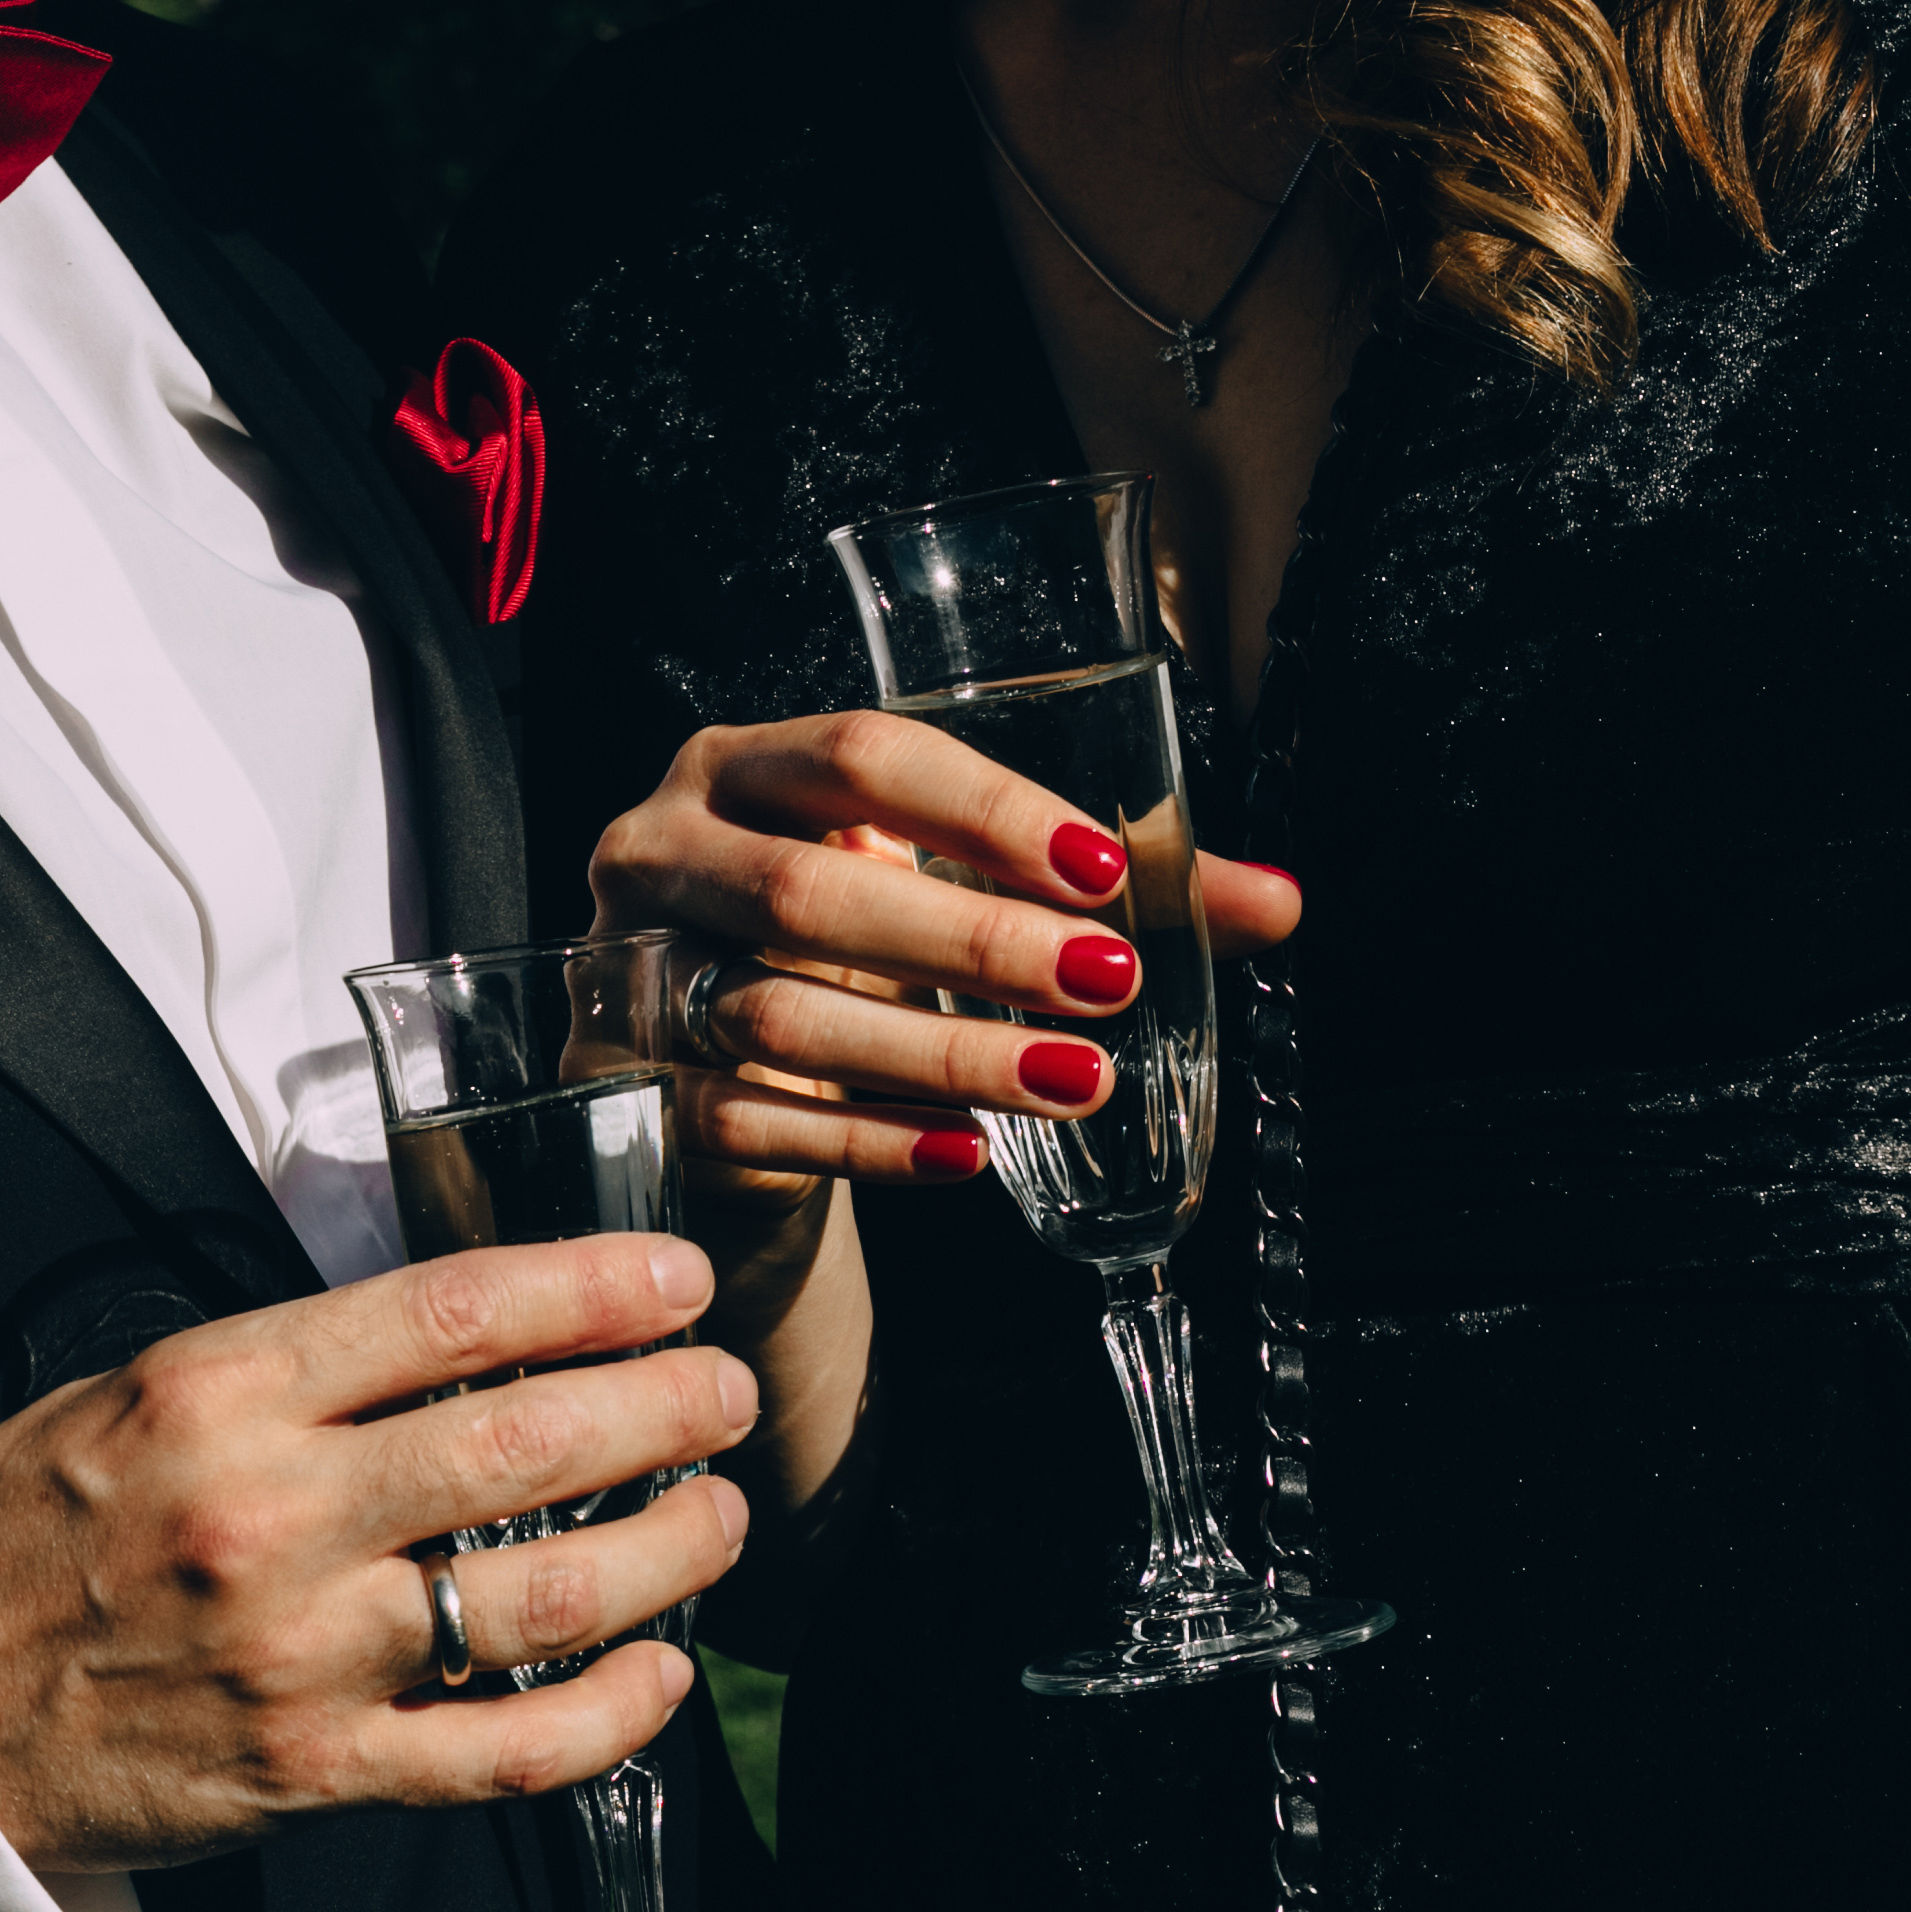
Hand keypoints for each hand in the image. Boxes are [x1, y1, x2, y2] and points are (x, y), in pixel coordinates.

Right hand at [0, 1233, 756, 1872]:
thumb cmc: (36, 1524)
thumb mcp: (147, 1389)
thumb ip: (306, 1363)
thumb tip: (483, 1329)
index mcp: (226, 1394)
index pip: (455, 1313)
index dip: (594, 1287)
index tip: (672, 1276)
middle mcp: (274, 1516)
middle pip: (527, 1444)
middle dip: (666, 1406)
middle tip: (726, 1391)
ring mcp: (302, 1655)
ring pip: (546, 1598)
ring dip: (669, 1551)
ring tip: (723, 1514)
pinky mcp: (317, 1772)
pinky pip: (505, 1753)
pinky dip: (611, 1716)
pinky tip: (663, 1674)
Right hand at [589, 709, 1300, 1183]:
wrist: (715, 1073)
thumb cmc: (854, 952)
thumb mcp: (952, 895)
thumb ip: (1103, 890)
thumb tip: (1280, 906)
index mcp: (742, 765)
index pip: (864, 756)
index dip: (986, 810)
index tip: (1107, 873)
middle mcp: (662, 850)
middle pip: (807, 888)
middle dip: (973, 940)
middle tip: (1108, 984)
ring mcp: (630, 972)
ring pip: (777, 1012)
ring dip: (940, 1053)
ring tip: (1071, 1079)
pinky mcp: (631, 1087)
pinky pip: (747, 1119)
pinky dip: (866, 1141)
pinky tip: (969, 1155)